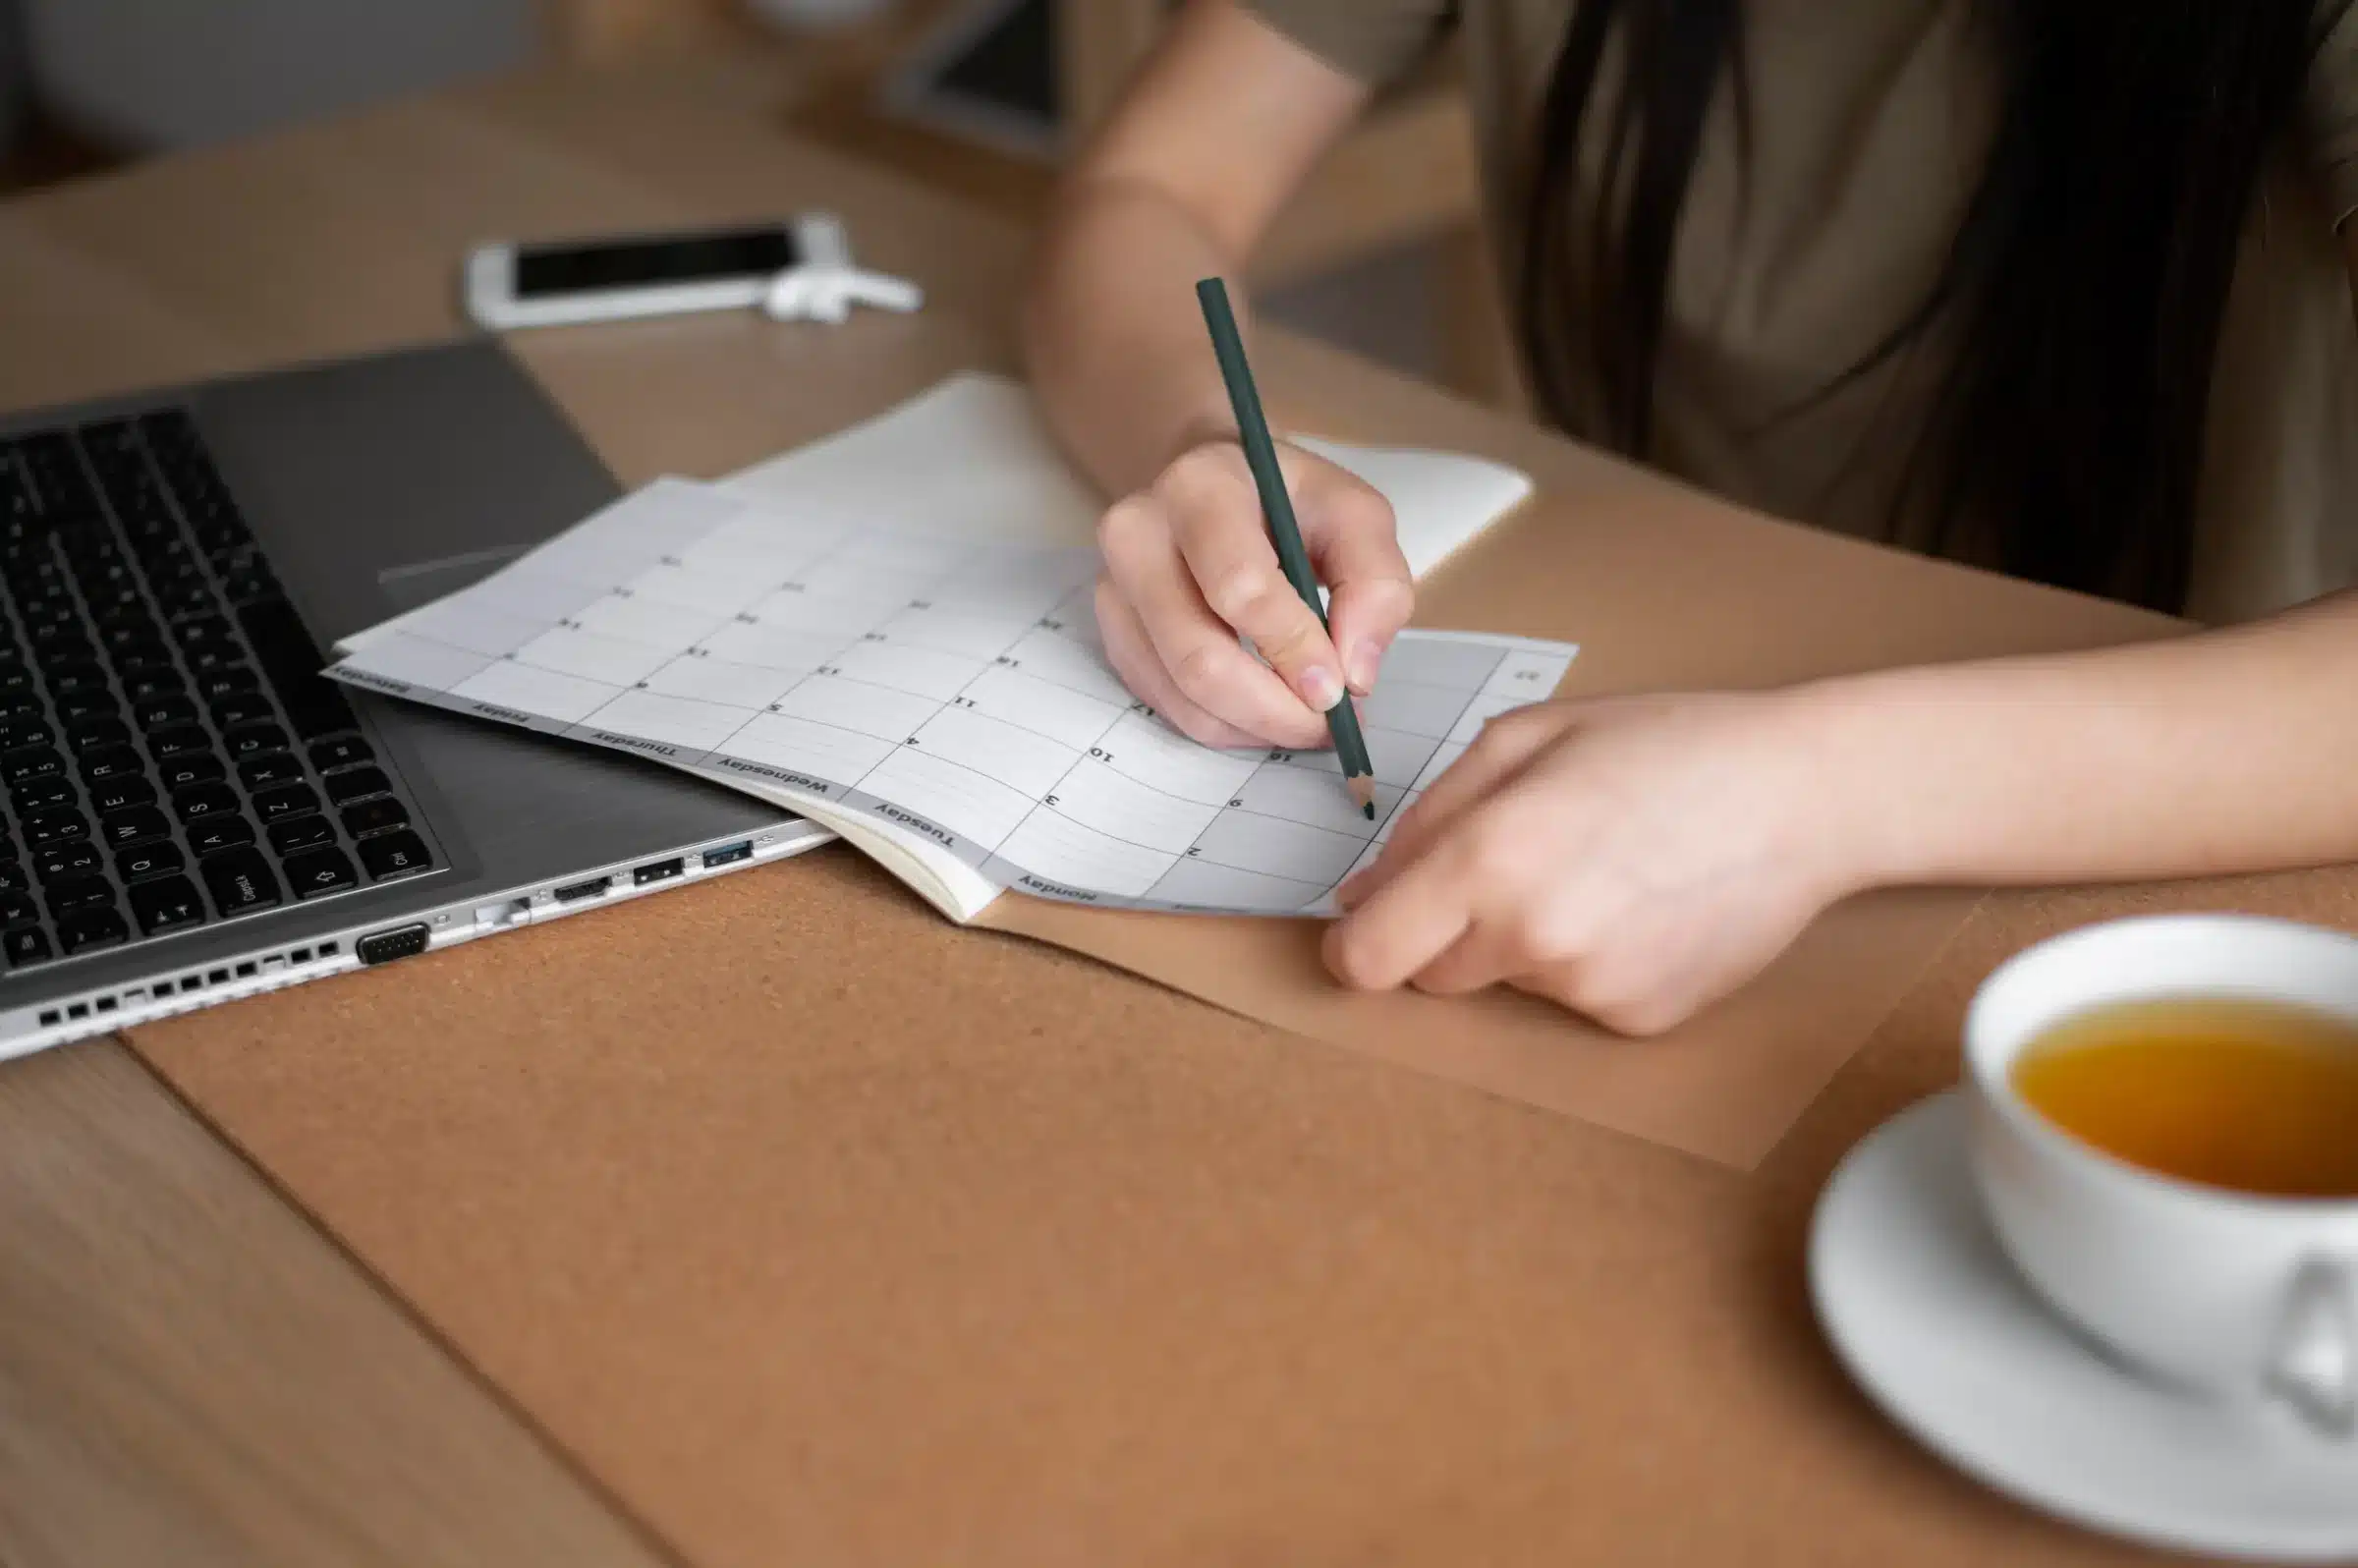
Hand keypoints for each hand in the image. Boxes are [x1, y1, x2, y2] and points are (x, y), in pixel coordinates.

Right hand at [1095, 436, 1411, 748]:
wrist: (1221, 489)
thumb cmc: (1291, 504)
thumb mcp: (1357, 517)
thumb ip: (1375, 585)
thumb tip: (1355, 674)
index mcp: (1200, 487)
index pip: (1238, 587)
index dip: (1291, 648)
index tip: (1336, 689)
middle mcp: (1138, 535)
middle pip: (1198, 656)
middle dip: (1273, 708)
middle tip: (1327, 725)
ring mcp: (1114, 589)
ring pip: (1180, 693)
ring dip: (1253, 726)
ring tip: (1305, 720)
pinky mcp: (1114, 634)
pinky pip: (1166, 705)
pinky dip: (1225, 724)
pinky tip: (1264, 708)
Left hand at [1324, 691, 1862, 1035]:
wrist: (1804, 796)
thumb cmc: (1666, 746)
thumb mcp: (1524, 739)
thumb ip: (1426, 820)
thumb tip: (1359, 897)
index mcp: (1491, 858)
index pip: (1366, 959)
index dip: (1357, 943)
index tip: (1371, 925)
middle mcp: (1534, 938)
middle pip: (1430, 975)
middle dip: (1449, 928)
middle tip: (1525, 860)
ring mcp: (1590, 989)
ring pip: (1505, 983)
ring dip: (1525, 940)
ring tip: (1602, 871)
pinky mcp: (1638, 1020)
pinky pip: (1571, 1000)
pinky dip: (1589, 961)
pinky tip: (1641, 905)